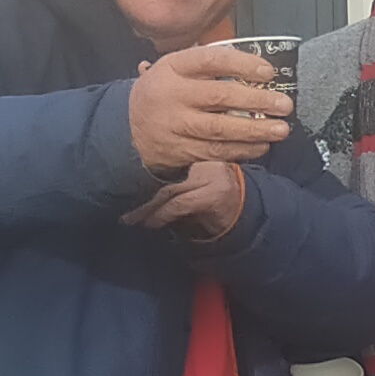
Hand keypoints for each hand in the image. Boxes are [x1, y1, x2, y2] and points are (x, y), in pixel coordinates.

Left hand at [122, 157, 249, 243]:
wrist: (250, 214)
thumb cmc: (216, 199)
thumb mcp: (194, 182)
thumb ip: (173, 178)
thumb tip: (137, 185)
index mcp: (198, 151)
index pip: (164, 161)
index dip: (141, 177)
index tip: (124, 189)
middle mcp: (206, 159)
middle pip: (165, 177)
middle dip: (142, 198)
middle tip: (125, 213)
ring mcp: (212, 176)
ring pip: (169, 192)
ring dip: (148, 210)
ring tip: (133, 220)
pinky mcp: (213, 194)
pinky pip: (179, 204)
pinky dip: (162, 216)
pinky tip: (152, 224)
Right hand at [130, 43, 291, 172]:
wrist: (127, 128)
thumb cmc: (163, 92)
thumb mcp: (174, 69)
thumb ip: (209, 67)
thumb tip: (256, 68)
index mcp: (172, 67)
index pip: (211, 61)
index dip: (242, 65)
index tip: (268, 73)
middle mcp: (172, 95)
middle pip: (219, 97)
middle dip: (257, 101)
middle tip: (284, 105)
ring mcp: (175, 125)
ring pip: (220, 129)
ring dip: (255, 130)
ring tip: (281, 129)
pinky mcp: (180, 150)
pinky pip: (216, 151)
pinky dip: (242, 150)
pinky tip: (262, 146)